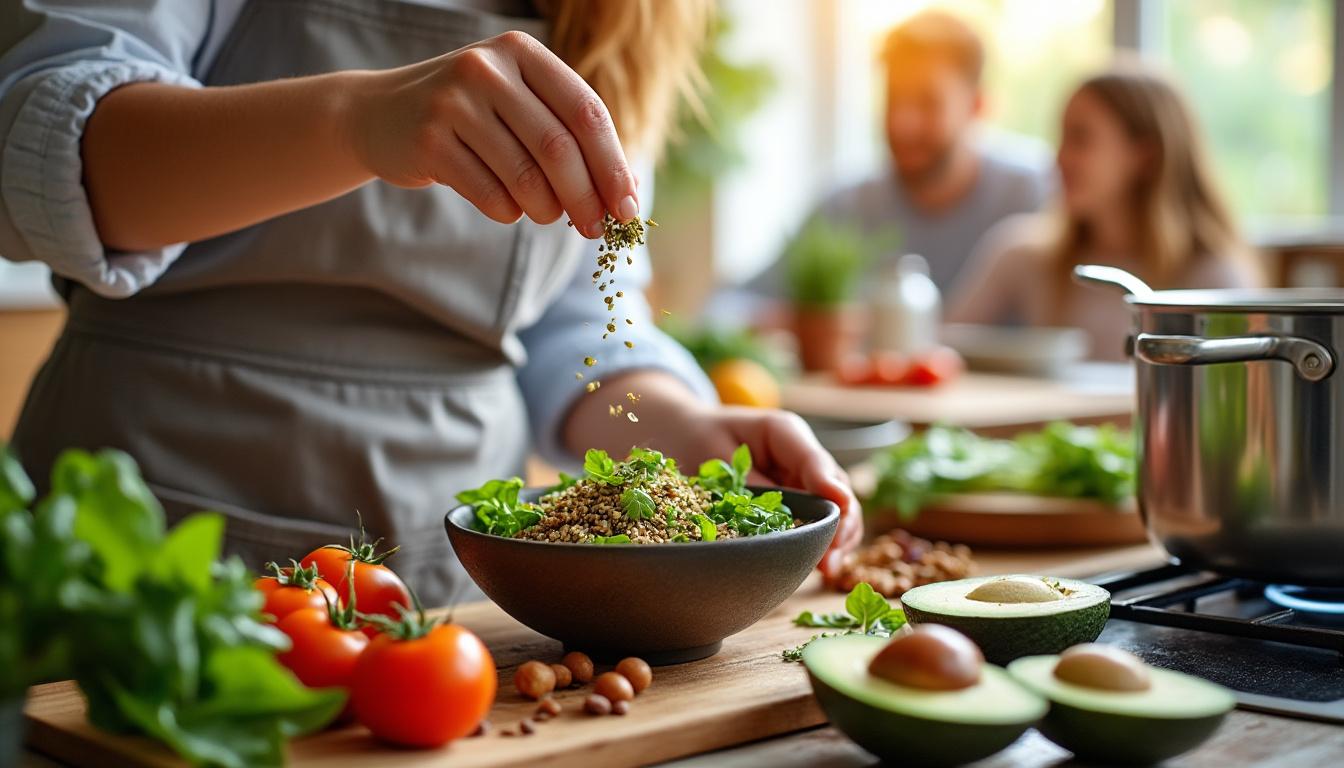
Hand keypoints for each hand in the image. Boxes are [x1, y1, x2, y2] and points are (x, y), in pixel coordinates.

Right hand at [345, 30, 638, 235]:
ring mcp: (453, 103)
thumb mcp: (520, 106)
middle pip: (559, 149)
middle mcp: (487, 69)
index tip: (627, 210)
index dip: (613, 166)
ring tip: (547, 215)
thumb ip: (571, 137)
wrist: (380, 114)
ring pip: (526, 178)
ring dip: (547, 211)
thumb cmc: (472, 116)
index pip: (587, 112)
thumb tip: (627, 192)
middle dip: (586, 199)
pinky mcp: (429, 142)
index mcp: (522, 52)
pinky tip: (508, 207)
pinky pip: (490, 196)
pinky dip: (510, 213)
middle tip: (596, 230)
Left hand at [564, 372, 862, 577]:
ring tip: (828, 568)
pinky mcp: (793, 508)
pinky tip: (818, 569)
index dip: (831, 488)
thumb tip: (785, 515)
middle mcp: (800, 459)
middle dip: (840, 525)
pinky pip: (814, 526)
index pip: (816, 463)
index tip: (839, 508)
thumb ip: (753, 483)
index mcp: (785, 434)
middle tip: (831, 557)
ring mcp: (801, 483)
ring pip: (834, 512)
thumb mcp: (717, 455)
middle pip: (837, 492)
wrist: (677, 438)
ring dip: (836, 541)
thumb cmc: (695, 441)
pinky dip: (819, 546)